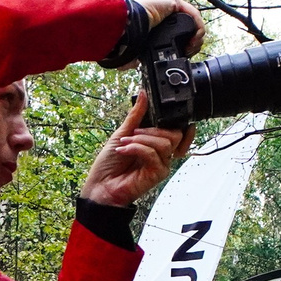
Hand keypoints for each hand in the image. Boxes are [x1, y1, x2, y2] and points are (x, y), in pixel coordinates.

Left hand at [79, 91, 192, 207]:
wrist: (100, 186)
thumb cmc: (109, 165)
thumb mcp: (121, 133)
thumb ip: (136, 115)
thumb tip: (143, 94)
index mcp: (155, 143)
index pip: (178, 130)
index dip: (180, 122)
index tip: (170, 112)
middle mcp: (161, 154)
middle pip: (174, 134)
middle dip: (151, 130)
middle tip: (133, 134)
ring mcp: (161, 164)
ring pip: (165, 143)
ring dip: (141, 140)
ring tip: (124, 144)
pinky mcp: (157, 174)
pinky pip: (154, 154)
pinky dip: (137, 148)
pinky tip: (124, 151)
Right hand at [100, 0, 203, 66]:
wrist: (127, 28)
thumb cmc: (127, 36)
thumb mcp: (138, 48)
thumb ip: (138, 56)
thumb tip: (134, 63)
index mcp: (158, 21)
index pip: (179, 32)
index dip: (185, 45)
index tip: (184, 55)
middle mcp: (166, 11)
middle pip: (189, 26)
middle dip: (193, 42)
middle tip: (189, 52)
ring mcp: (170, 5)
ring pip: (194, 21)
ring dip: (196, 36)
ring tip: (191, 48)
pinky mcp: (175, 3)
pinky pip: (194, 15)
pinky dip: (197, 29)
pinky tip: (193, 40)